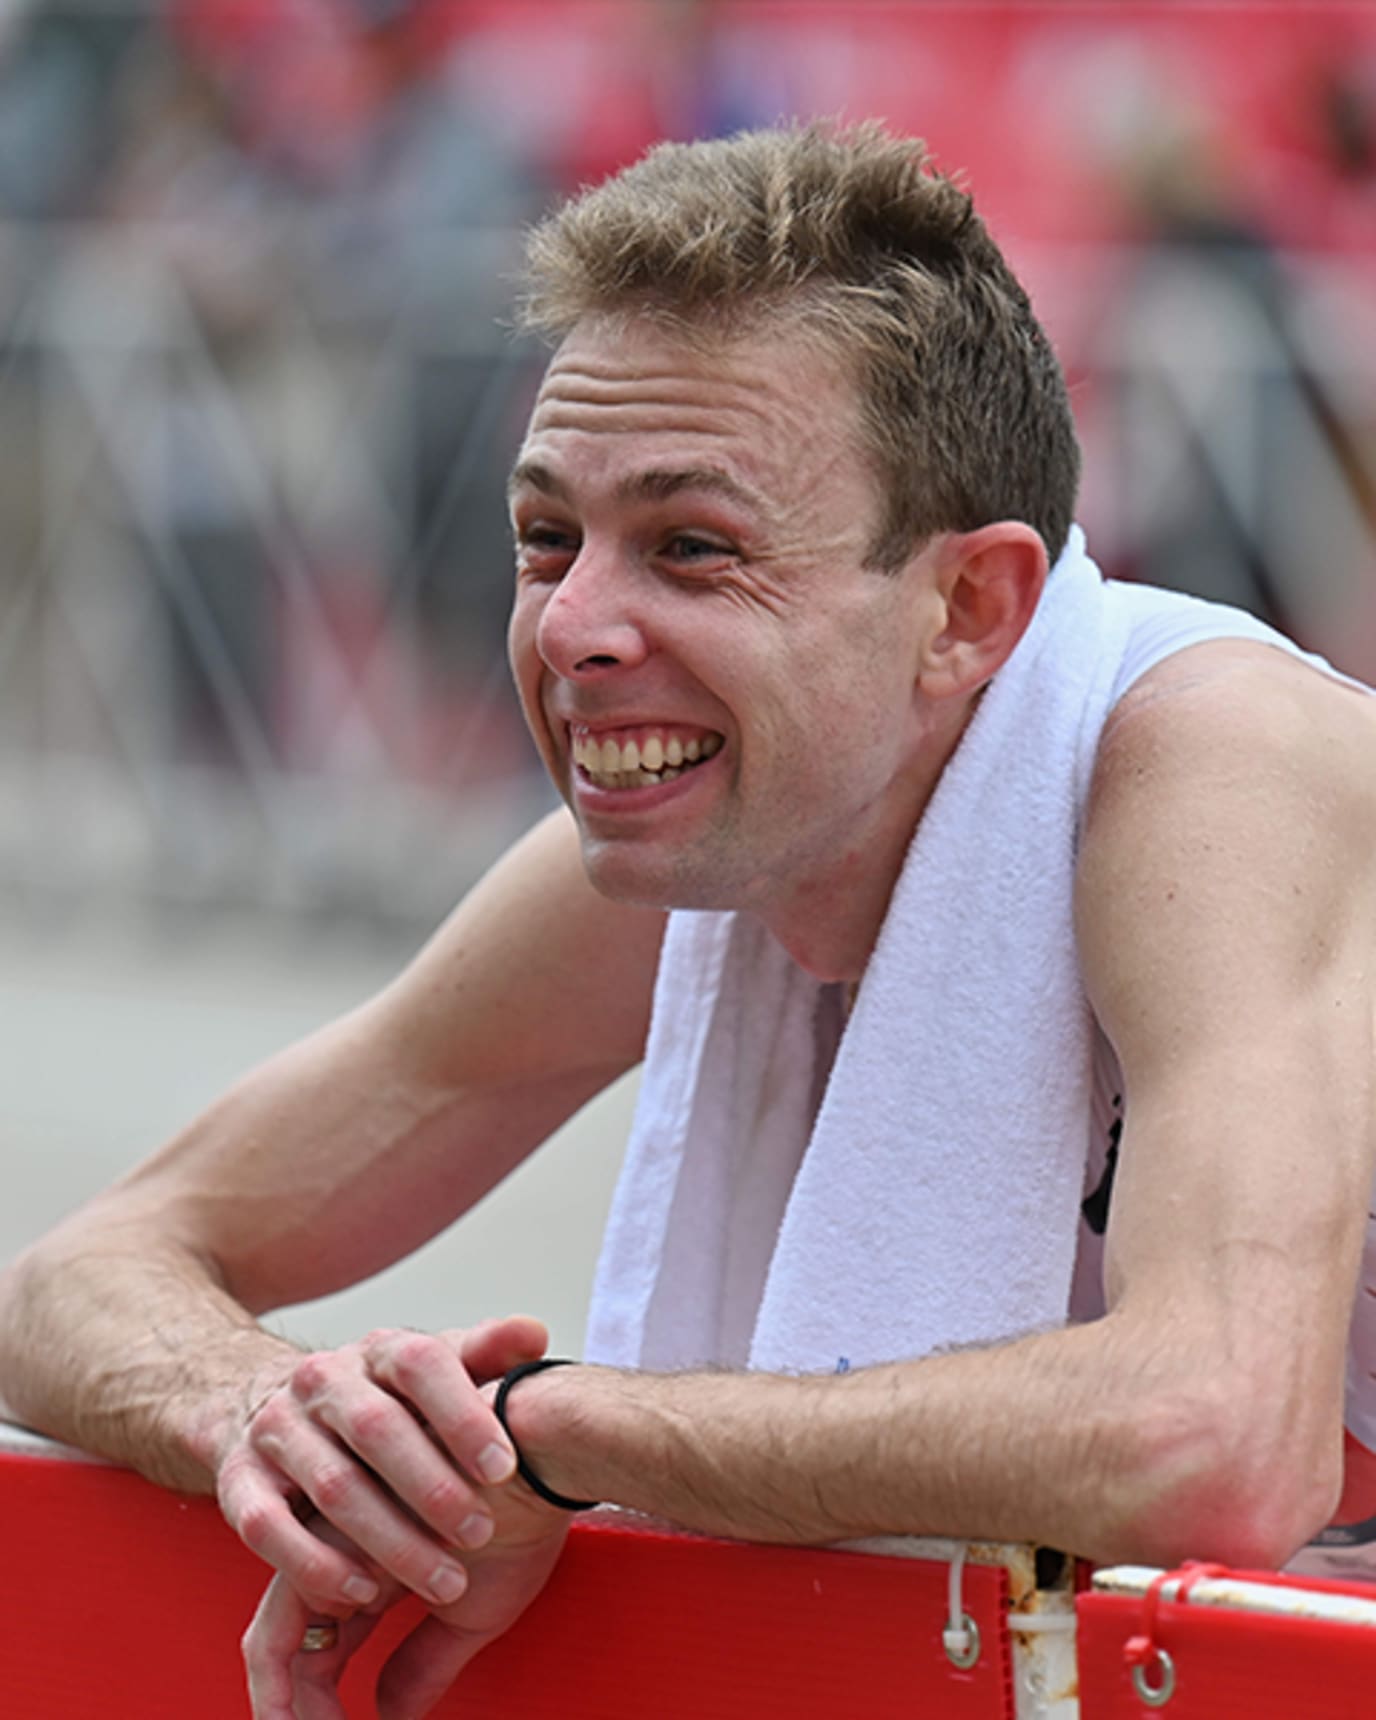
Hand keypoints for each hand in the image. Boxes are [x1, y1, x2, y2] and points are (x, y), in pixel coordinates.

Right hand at [218, 1315, 547, 1613]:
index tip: (506, 1466)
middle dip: (432, 1486)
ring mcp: (277, 1428)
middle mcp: (323, 1380)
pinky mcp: (239, 1480)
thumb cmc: (381, 1399)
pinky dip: (315, 1563)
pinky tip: (362, 1594)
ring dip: (391, 1539)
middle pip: (376, 1428)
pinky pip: (268, 1526)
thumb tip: (535, 1332)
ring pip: (332, 1485)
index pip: (421, 1363)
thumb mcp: (434, 1370)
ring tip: (447, 1582)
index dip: (462, 1413)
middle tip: (482, 1534)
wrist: (265, 1402)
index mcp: (379, 1351)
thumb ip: (486, 1354)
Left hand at [242, 1480, 569, 1718]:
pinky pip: (282, 1629)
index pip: (319, 1646)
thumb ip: (425, 1660)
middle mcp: (342, 1550)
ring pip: (274, 1639)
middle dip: (291, 1711)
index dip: (314, 1705)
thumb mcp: (473, 1610)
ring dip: (291, 1710)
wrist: (542, 1452)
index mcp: (372, 1562)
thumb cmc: (520, 1516)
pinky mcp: (324, 1538)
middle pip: (283, 1644)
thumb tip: (392, 1718)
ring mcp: (328, 1541)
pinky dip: (291, 1689)